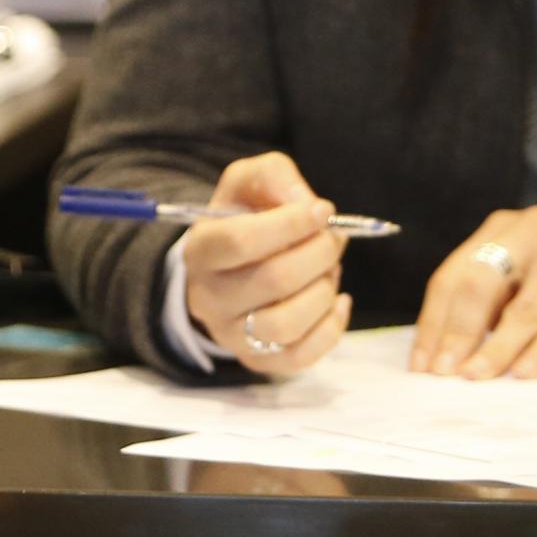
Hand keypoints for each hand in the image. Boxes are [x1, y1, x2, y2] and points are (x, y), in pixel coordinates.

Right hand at [177, 152, 349, 376]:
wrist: (226, 269)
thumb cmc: (242, 220)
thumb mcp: (248, 183)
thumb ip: (274, 176)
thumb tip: (304, 204)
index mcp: (200, 250)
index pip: (241, 240)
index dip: (290, 224)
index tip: (323, 210)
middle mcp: (208, 297)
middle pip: (274, 280)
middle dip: (319, 253)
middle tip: (334, 238)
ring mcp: (231, 335)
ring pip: (287, 324)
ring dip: (324, 290)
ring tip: (328, 270)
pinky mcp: (258, 360)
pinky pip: (302, 356)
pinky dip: (331, 326)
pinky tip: (336, 300)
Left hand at [410, 207, 536, 379]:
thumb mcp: (524, 267)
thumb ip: (489, 296)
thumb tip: (445, 349)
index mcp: (501, 228)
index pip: (453, 276)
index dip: (434, 322)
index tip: (422, 363)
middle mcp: (529, 232)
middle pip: (479, 285)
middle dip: (457, 332)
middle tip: (444, 372)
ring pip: (522, 310)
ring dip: (496, 349)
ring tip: (477, 377)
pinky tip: (523, 373)